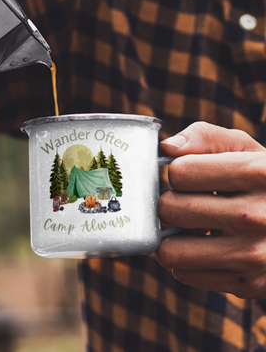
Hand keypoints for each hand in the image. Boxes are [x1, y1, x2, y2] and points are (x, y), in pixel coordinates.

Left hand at [156, 121, 265, 298]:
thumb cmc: (265, 182)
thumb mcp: (247, 150)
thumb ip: (205, 138)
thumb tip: (166, 148)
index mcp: (258, 173)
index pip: (180, 172)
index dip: (180, 172)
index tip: (192, 176)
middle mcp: (258, 216)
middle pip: (170, 208)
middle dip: (171, 203)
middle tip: (187, 203)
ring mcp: (254, 255)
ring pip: (170, 250)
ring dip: (173, 237)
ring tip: (192, 227)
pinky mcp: (248, 285)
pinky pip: (183, 274)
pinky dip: (188, 261)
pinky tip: (208, 248)